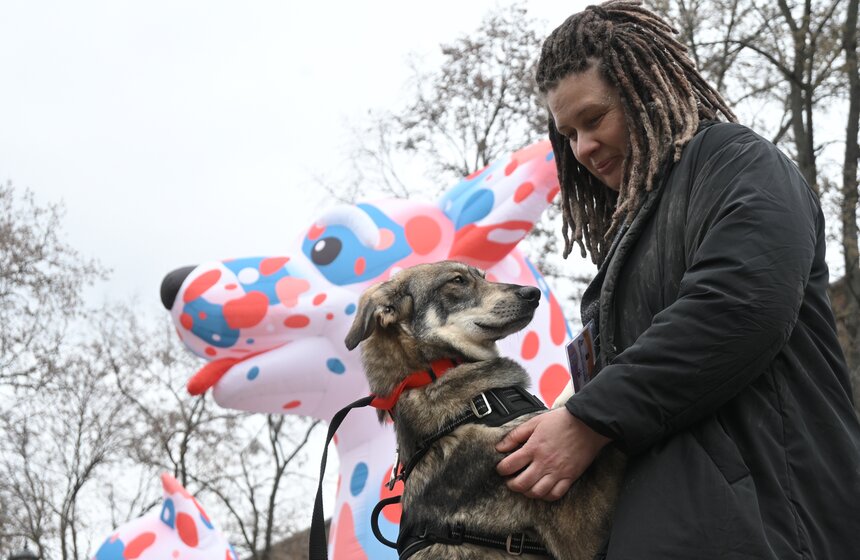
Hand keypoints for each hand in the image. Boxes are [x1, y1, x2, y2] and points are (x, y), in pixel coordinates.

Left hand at [495, 407, 610, 500]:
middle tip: (510, 481)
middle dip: (511, 485)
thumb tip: (500, 447)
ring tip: (525, 486)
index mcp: (533, 448)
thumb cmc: (561, 421)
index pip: (509, 466)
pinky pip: (555, 494)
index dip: (501, 470)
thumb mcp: (534, 422)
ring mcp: (557, 472)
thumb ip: (515, 435)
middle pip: (521, 484)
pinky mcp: (570, 477)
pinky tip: (541, 490)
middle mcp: (544, 463)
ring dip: (527, 492)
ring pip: (537, 492)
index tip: (501, 469)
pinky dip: (546, 496)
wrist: (588, 424)